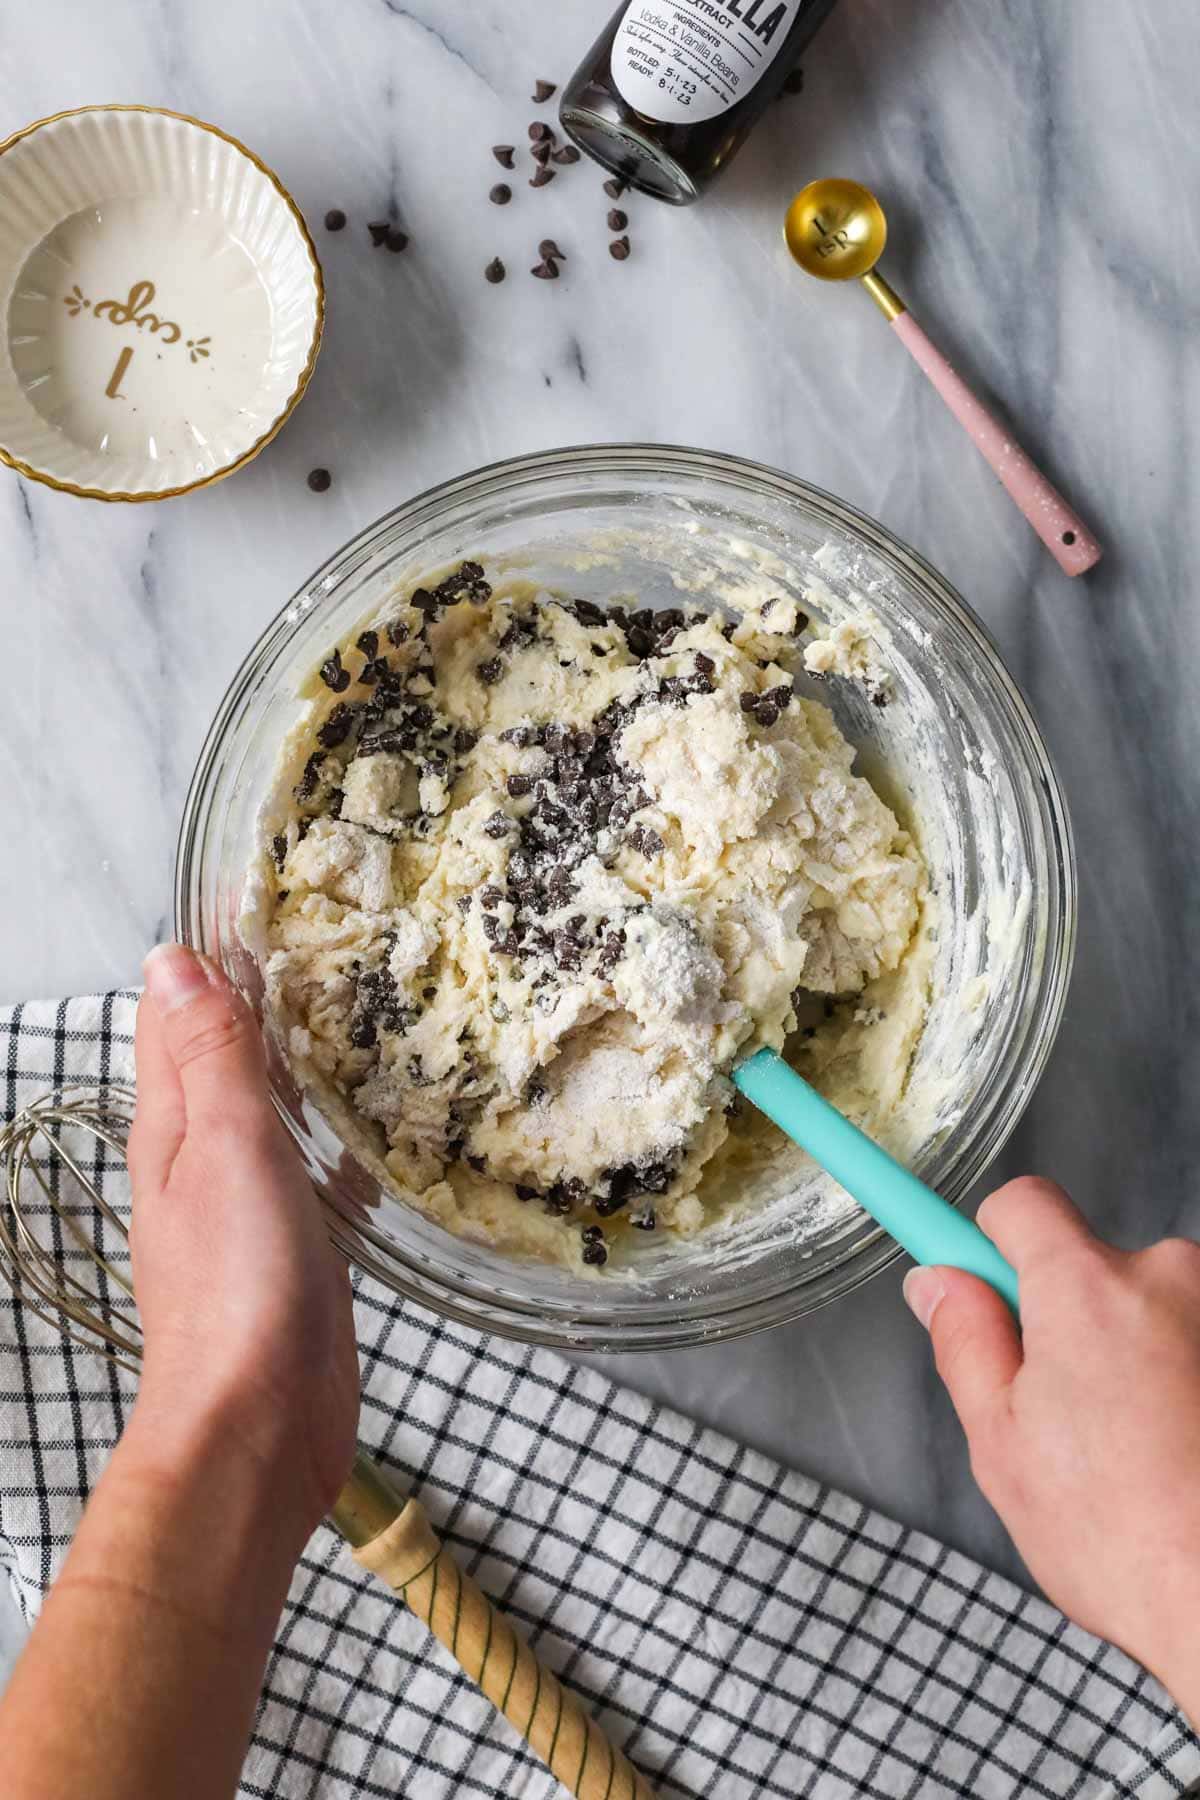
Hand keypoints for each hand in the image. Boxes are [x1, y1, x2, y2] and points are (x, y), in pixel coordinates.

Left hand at [129, 943, 358, 1543]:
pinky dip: (338, 1136)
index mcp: (171, 1129)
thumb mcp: (225, 1151)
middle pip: (224, 1057)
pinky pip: (312, 1169)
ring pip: (271, 1110)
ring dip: (304, 1063)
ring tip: (365, 1010)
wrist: (259, 1427)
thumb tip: (174, 959)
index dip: (209, 956)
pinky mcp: (294, 1247)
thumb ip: (210, 1059)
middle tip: (334, 939)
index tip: (262, 894)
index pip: (175, 1017)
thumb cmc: (236, 1291)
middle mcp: (200, 1159)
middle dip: (264, 999)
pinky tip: (382, 1127)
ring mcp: (247, 1206)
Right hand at [905, 1179, 1199, 1718]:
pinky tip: (1176, 1454)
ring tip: (1132, 1453)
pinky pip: (1191, 1343)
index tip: (964, 1270)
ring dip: (1131, 1355)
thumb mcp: (1002, 1444)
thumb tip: (939, 1284)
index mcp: (1086, 1289)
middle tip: (1059, 1413)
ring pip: (1147, 1311)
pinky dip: (1179, 1381)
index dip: (986, 1242)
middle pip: (1088, 1266)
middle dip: (1065, 1321)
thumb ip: (965, 1342)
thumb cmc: (1127, 1543)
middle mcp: (1168, 1278)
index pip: (1021, 1204)